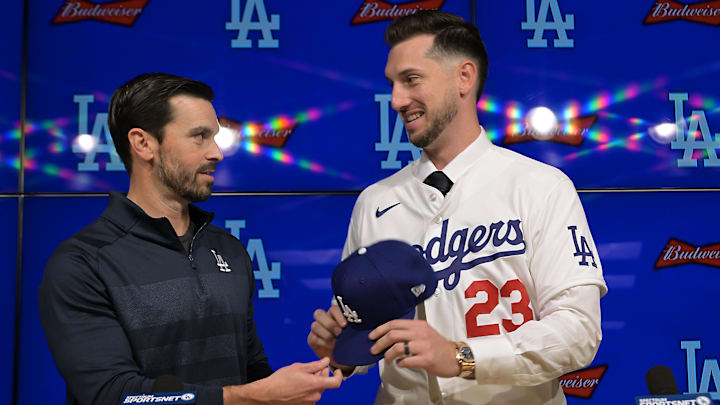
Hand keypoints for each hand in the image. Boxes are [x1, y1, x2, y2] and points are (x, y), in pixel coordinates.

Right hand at [224, 357, 341, 404]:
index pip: (336, 383)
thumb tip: (326, 361)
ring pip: (318, 389)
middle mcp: (315, 396)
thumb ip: (316, 365)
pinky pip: (311, 395)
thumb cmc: (281, 380)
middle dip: (322, 375)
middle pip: (325, 384)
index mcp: (315, 384)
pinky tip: (299, 385)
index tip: (337, 370)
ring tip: (302, 376)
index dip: (339, 375)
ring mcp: (310, 402)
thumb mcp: (299, 367)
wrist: (268, 394)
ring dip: (315, 382)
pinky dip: (309, 389)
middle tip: (313, 368)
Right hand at [307, 306, 352, 371]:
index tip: (345, 325)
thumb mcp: (353, 333)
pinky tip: (330, 346)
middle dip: (329, 324)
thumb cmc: (350, 341)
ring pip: (315, 325)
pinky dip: (322, 342)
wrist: (342, 357)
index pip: (333, 308)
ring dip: (326, 334)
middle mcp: (323, 319)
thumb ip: (353, 325)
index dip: (338, 315)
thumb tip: (362, 321)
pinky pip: (313, 338)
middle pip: (318, 313)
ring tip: (335, 342)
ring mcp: (316, 328)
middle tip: (339, 333)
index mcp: (334, 314)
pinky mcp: (312, 339)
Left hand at [369, 319, 460, 377]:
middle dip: (379, 342)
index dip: (380, 329)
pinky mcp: (426, 359)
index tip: (373, 336)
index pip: (394, 323)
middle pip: (392, 334)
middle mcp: (420, 333)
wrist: (456, 356)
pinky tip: (400, 364)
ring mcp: (423, 346)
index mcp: (418, 325)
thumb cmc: (439, 346)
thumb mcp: (425, 332)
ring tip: (387, 360)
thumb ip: (409, 331)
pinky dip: (400, 363)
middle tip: (374, 349)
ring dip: (387, 355)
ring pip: (397, 347)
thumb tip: (389, 336)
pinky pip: (406, 361)